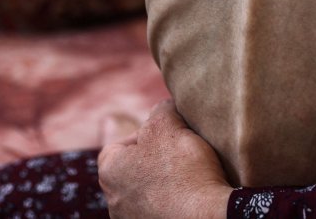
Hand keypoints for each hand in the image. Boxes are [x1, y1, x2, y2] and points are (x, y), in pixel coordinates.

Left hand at [98, 100, 232, 218]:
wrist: (206, 217)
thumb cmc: (183, 169)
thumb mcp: (168, 125)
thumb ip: (161, 110)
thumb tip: (163, 108)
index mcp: (109, 171)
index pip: (119, 144)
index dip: (145, 134)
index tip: (168, 134)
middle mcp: (113, 200)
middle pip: (134, 168)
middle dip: (156, 157)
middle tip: (180, 151)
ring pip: (147, 191)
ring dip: (164, 181)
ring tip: (189, 174)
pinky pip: (160, 209)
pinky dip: (172, 201)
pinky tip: (191, 195)